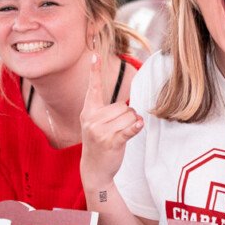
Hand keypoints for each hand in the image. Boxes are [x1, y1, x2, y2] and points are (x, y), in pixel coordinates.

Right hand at [80, 54, 141, 190]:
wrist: (94, 169)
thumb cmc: (99, 144)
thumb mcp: (96, 125)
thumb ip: (107, 112)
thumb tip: (130, 107)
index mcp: (88, 112)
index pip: (93, 88)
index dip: (94, 71)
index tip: (95, 55)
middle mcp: (92, 119)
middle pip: (123, 106)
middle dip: (127, 116)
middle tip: (116, 131)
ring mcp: (100, 131)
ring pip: (129, 116)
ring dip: (132, 124)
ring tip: (121, 135)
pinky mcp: (111, 141)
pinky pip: (129, 128)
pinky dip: (135, 127)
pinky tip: (137, 127)